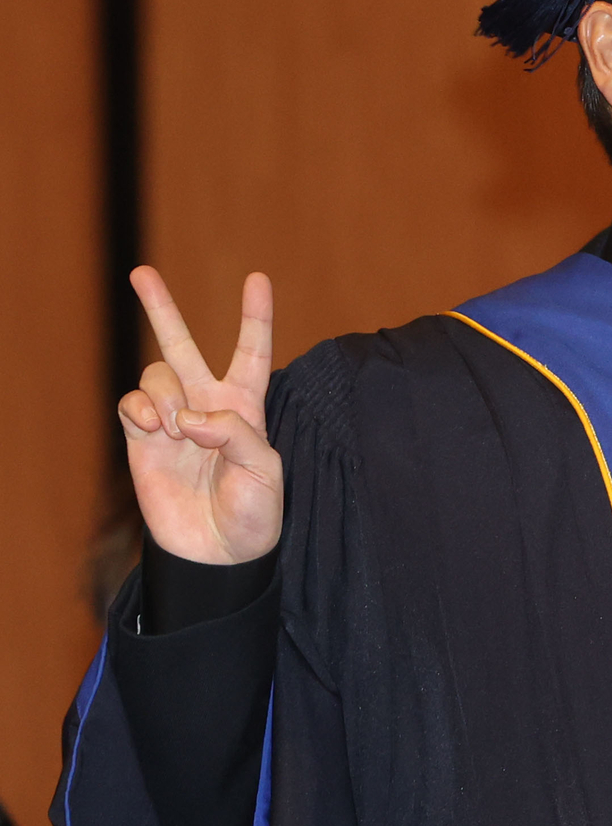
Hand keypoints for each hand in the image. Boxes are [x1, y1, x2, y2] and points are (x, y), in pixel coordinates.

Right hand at [116, 267, 283, 564]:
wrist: (217, 552)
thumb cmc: (253, 511)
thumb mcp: (265, 470)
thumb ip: (235, 434)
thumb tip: (190, 418)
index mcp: (246, 406)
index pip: (252, 352)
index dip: (255, 316)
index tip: (257, 278)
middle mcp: (206, 405)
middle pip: (182, 346)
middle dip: (161, 309)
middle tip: (141, 272)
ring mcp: (170, 420)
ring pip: (157, 375)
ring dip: (166, 394)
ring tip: (176, 428)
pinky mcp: (141, 440)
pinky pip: (132, 404)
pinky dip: (141, 409)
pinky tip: (155, 428)